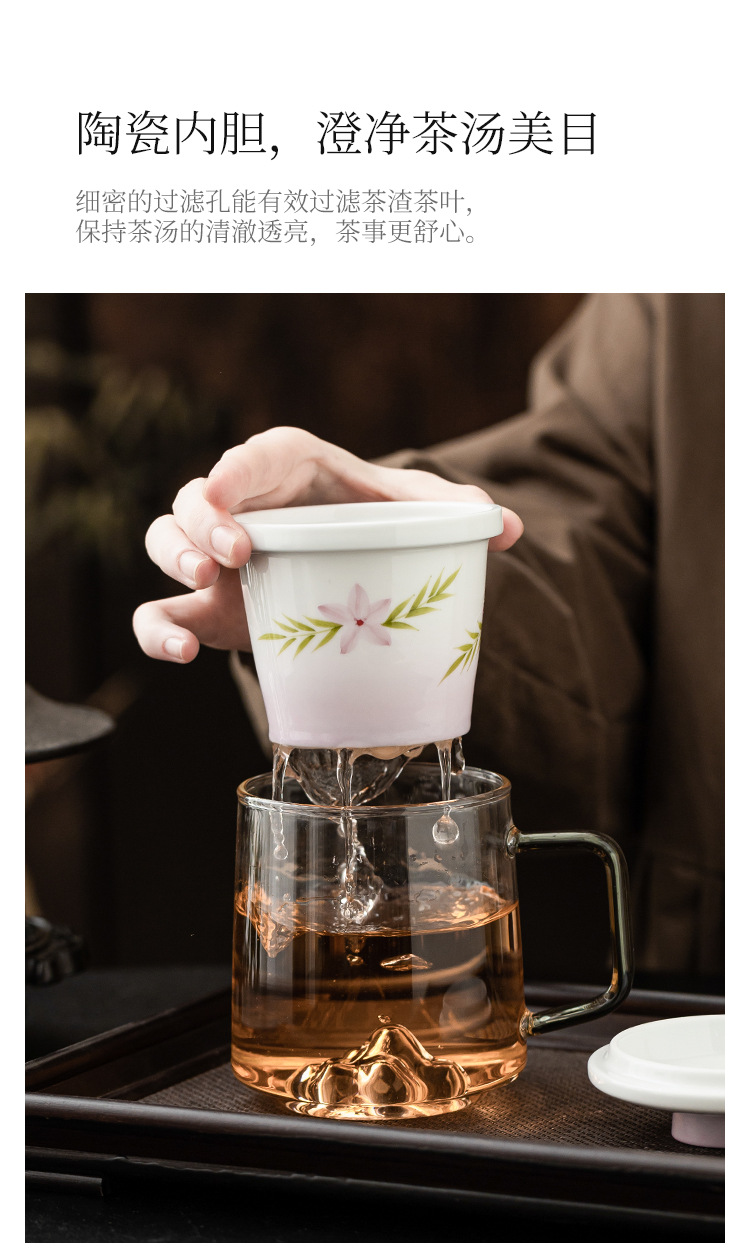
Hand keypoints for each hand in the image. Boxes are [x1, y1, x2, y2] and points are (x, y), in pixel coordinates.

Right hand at [132, 427, 523, 661]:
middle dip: (202, 520)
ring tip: (201, 582)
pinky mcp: (205, 603)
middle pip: (195, 496)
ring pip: (164, 541)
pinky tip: (179, 653)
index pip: (256, 454)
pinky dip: (157, 629)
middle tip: (235, 550)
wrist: (356, 559)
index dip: (237, 468)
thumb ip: (458, 513)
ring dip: (173, 559)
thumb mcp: (419, 509)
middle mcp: (242, 505)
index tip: (229, 490)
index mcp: (290, 467)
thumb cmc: (378, 518)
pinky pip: (160, 610)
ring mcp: (216, 555)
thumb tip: (508, 529)